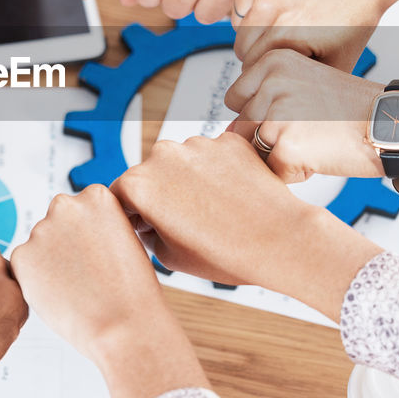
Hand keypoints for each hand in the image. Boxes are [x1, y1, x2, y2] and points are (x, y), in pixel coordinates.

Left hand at [10, 185, 207, 397]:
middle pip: (57, 221)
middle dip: (65, 242)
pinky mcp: (22, 256)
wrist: (122, 325)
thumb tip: (70, 229)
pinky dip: (37, 279)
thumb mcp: (123, 238)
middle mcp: (65, 205)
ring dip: (50, 261)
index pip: (81, 208)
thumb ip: (94, 224)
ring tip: (75, 287)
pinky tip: (60, 294)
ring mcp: (41, 230)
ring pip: (40, 244)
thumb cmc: (130, 289)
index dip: (88, 235)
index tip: (98, 254)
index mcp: (96, 196)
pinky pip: (26, 265)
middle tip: (84, 272)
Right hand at [110, 133, 321, 291]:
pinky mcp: (228, 140)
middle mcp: (164, 156)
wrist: (279, 241)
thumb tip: (147, 221)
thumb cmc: (225, 254)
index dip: (130, 214)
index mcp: (139, 184)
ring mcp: (198, 144)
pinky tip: (230, 196)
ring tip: (212, 210)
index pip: (119, 195)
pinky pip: (212, 155)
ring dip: (188, 179)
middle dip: (159, 194)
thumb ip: (146, 232)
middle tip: (182, 222)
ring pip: (182, 161)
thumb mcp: (169, 256)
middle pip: (150, 173)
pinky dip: (216, 171)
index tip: (144, 225)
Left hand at [224, 49, 380, 182]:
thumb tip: (227, 132)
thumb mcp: (304, 84)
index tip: (296, 113)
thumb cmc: (353, 108)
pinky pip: (272, 171)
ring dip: (281, 155)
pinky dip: (294, 172)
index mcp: (273, 61)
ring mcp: (276, 114)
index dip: (264, 115)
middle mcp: (271, 82)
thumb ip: (266, 98)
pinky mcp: (285, 146)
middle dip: (270, 138)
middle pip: (242, 126)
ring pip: (254, 150)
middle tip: (311, 129)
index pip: (237, 99)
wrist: (393, 123)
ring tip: (317, 140)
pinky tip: (321, 154)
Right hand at [232, 0, 398, 71]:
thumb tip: (286, 109)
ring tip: (281, 19)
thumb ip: (308, 85)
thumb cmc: (358, 9)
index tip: (280, 65)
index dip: (266, 70)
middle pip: (241, 44)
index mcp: (287, 33)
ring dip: (253, 23)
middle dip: (257, 50)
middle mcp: (271, 4)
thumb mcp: (339, 61)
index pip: (251, 67)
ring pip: (237, 18)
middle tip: (282, 43)